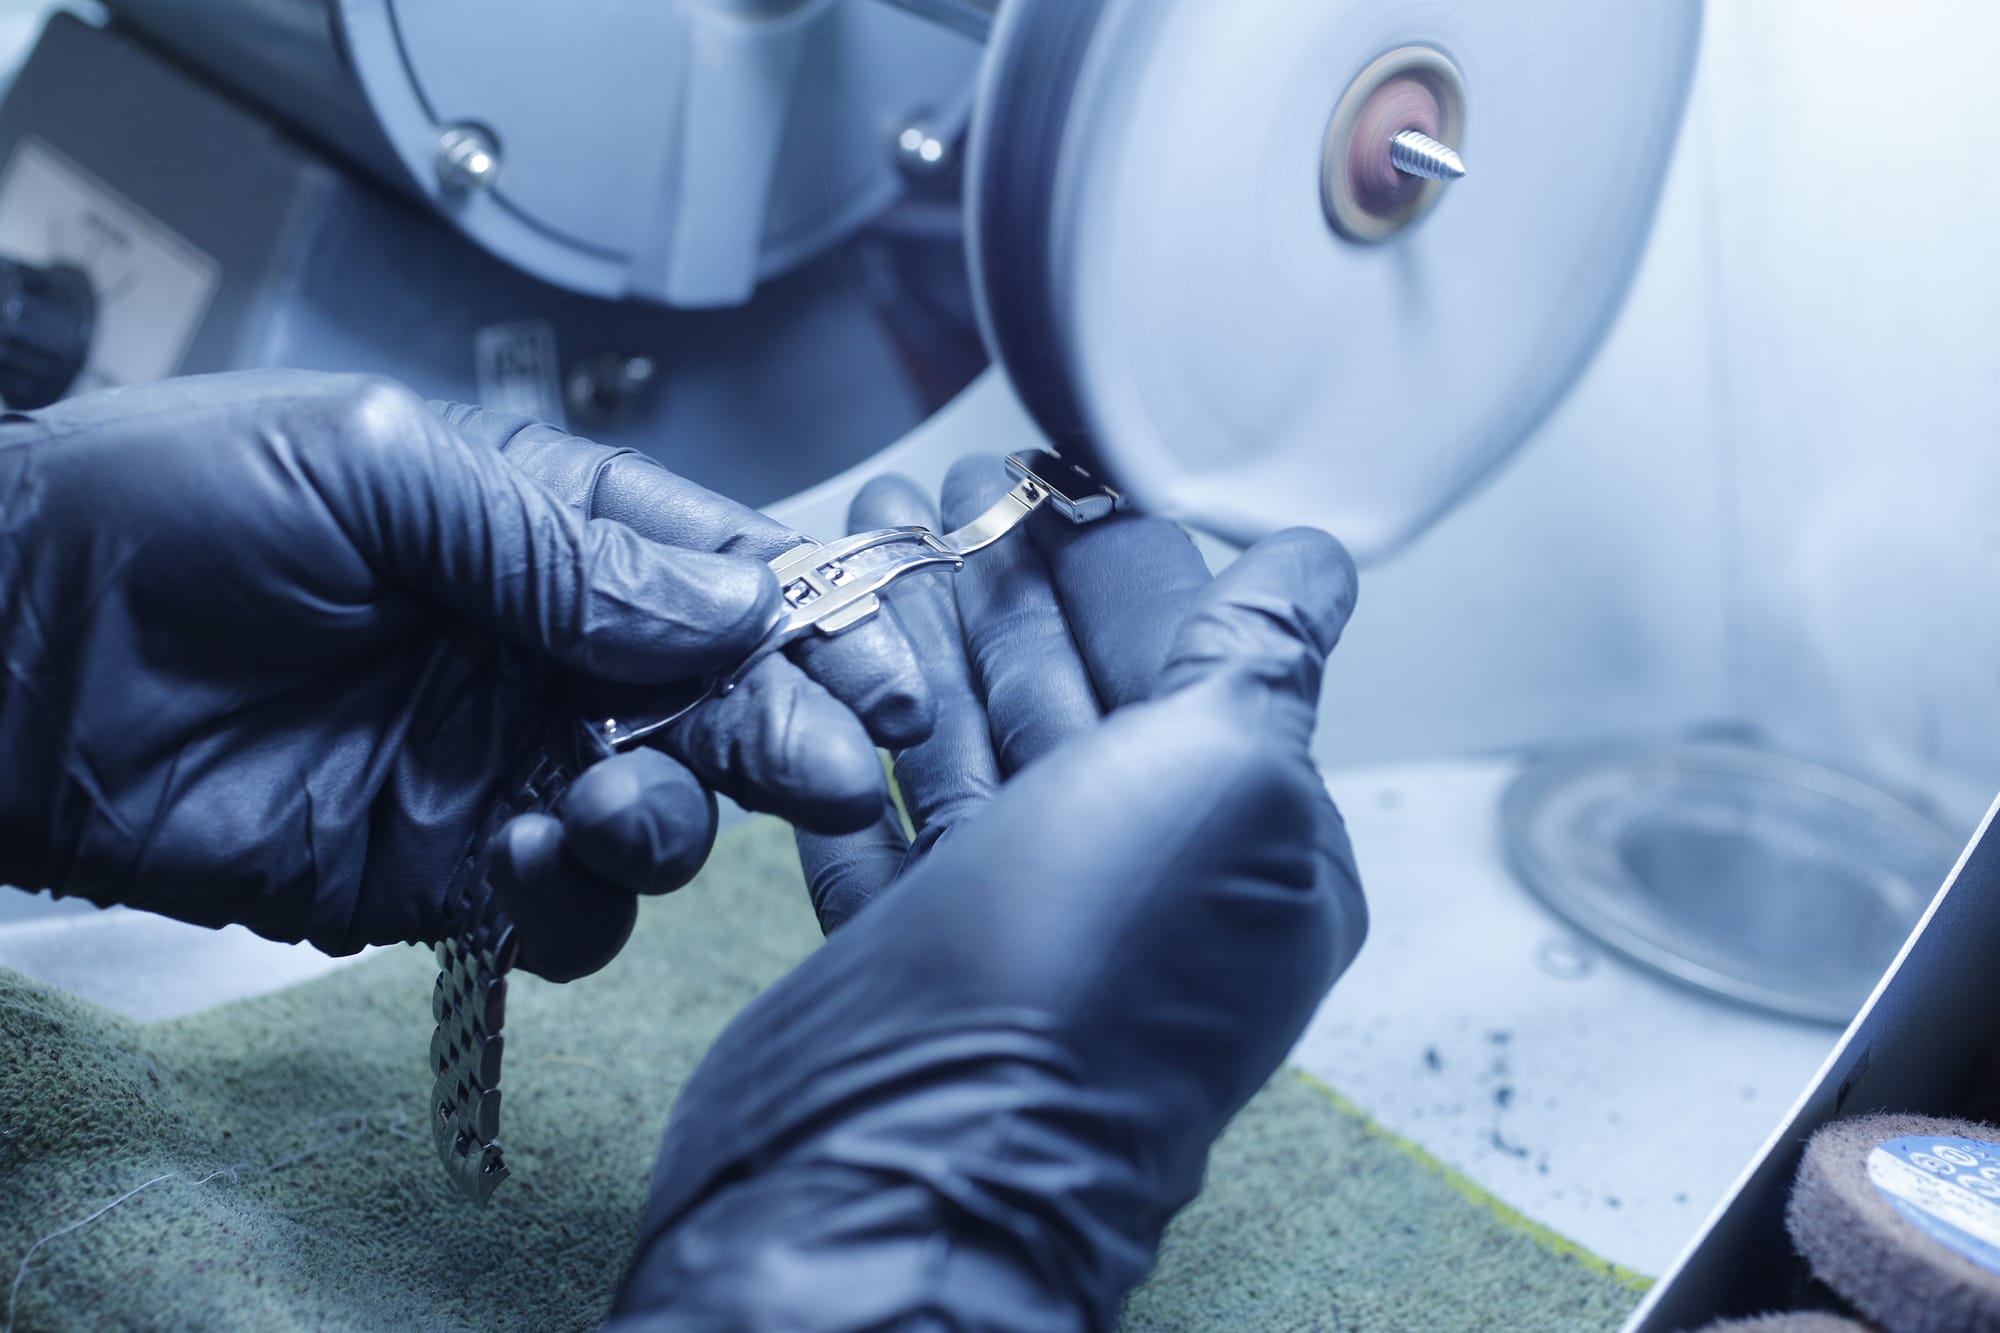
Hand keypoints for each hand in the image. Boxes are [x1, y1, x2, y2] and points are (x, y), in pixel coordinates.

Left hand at [0, 371, 930, 979]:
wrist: (0, 652)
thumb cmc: (166, 509)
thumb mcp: (380, 463)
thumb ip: (562, 541)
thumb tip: (734, 598)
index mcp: (549, 525)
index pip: (724, 570)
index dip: (815, 619)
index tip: (881, 668)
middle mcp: (548, 646)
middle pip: (726, 698)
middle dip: (793, 734)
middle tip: (839, 770)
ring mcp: (502, 761)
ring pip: (668, 810)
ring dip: (676, 818)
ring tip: (604, 801)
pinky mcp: (444, 872)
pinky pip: (568, 907)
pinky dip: (577, 899)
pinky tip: (518, 855)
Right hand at [612, 458, 1366, 1329]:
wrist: (906, 1171)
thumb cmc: (1081, 978)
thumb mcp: (1220, 783)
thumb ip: (1262, 660)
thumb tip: (1318, 561)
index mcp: (1246, 841)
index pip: (1189, 657)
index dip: (1112, 557)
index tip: (1044, 472)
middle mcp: (1135, 880)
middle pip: (1065, 687)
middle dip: (1000, 578)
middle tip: (937, 488)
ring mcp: (1014, 919)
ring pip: (967, 737)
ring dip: (920, 634)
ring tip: (866, 535)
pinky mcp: (905, 951)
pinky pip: (882, 811)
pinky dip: (854, 730)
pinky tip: (824, 662)